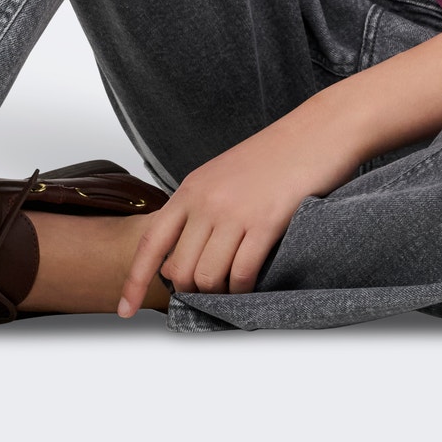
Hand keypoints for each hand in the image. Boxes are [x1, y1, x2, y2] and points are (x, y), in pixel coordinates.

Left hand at [117, 98, 361, 315]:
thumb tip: (178, 261)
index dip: (133, 280)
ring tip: (235, 286)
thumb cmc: (275, 156)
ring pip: (209, 277)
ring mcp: (235, 212)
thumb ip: (199, 211)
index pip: (151, 241)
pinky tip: (252, 284)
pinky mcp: (266, 222)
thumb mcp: (223, 176)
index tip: (123, 310)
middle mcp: (207, 200)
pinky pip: (242, 274)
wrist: (318, 131)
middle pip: (181, 270)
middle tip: (212, 291)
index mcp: (192, 188)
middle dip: (192, 290)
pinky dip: (244, 289)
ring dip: (220, 293)